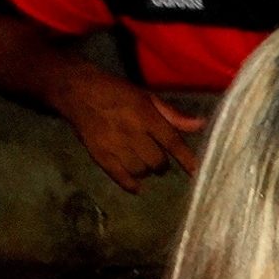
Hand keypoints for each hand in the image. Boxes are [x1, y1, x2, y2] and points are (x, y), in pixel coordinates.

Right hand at [50, 64, 204, 190]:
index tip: (197, 173)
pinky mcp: (98, 154)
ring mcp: (114, 145)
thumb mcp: (147, 97)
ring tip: (144, 164)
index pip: (172, 142)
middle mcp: (131, 132)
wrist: (77, 91)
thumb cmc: (117, 92)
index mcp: (146, 116)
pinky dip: (129, 184)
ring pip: (140, 170)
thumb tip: (200, 125)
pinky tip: (136, 186)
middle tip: (158, 159)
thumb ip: (173, 115)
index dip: (186, 160)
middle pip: (156, 161)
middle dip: (162, 164)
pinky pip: (118, 175)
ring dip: (146, 171)